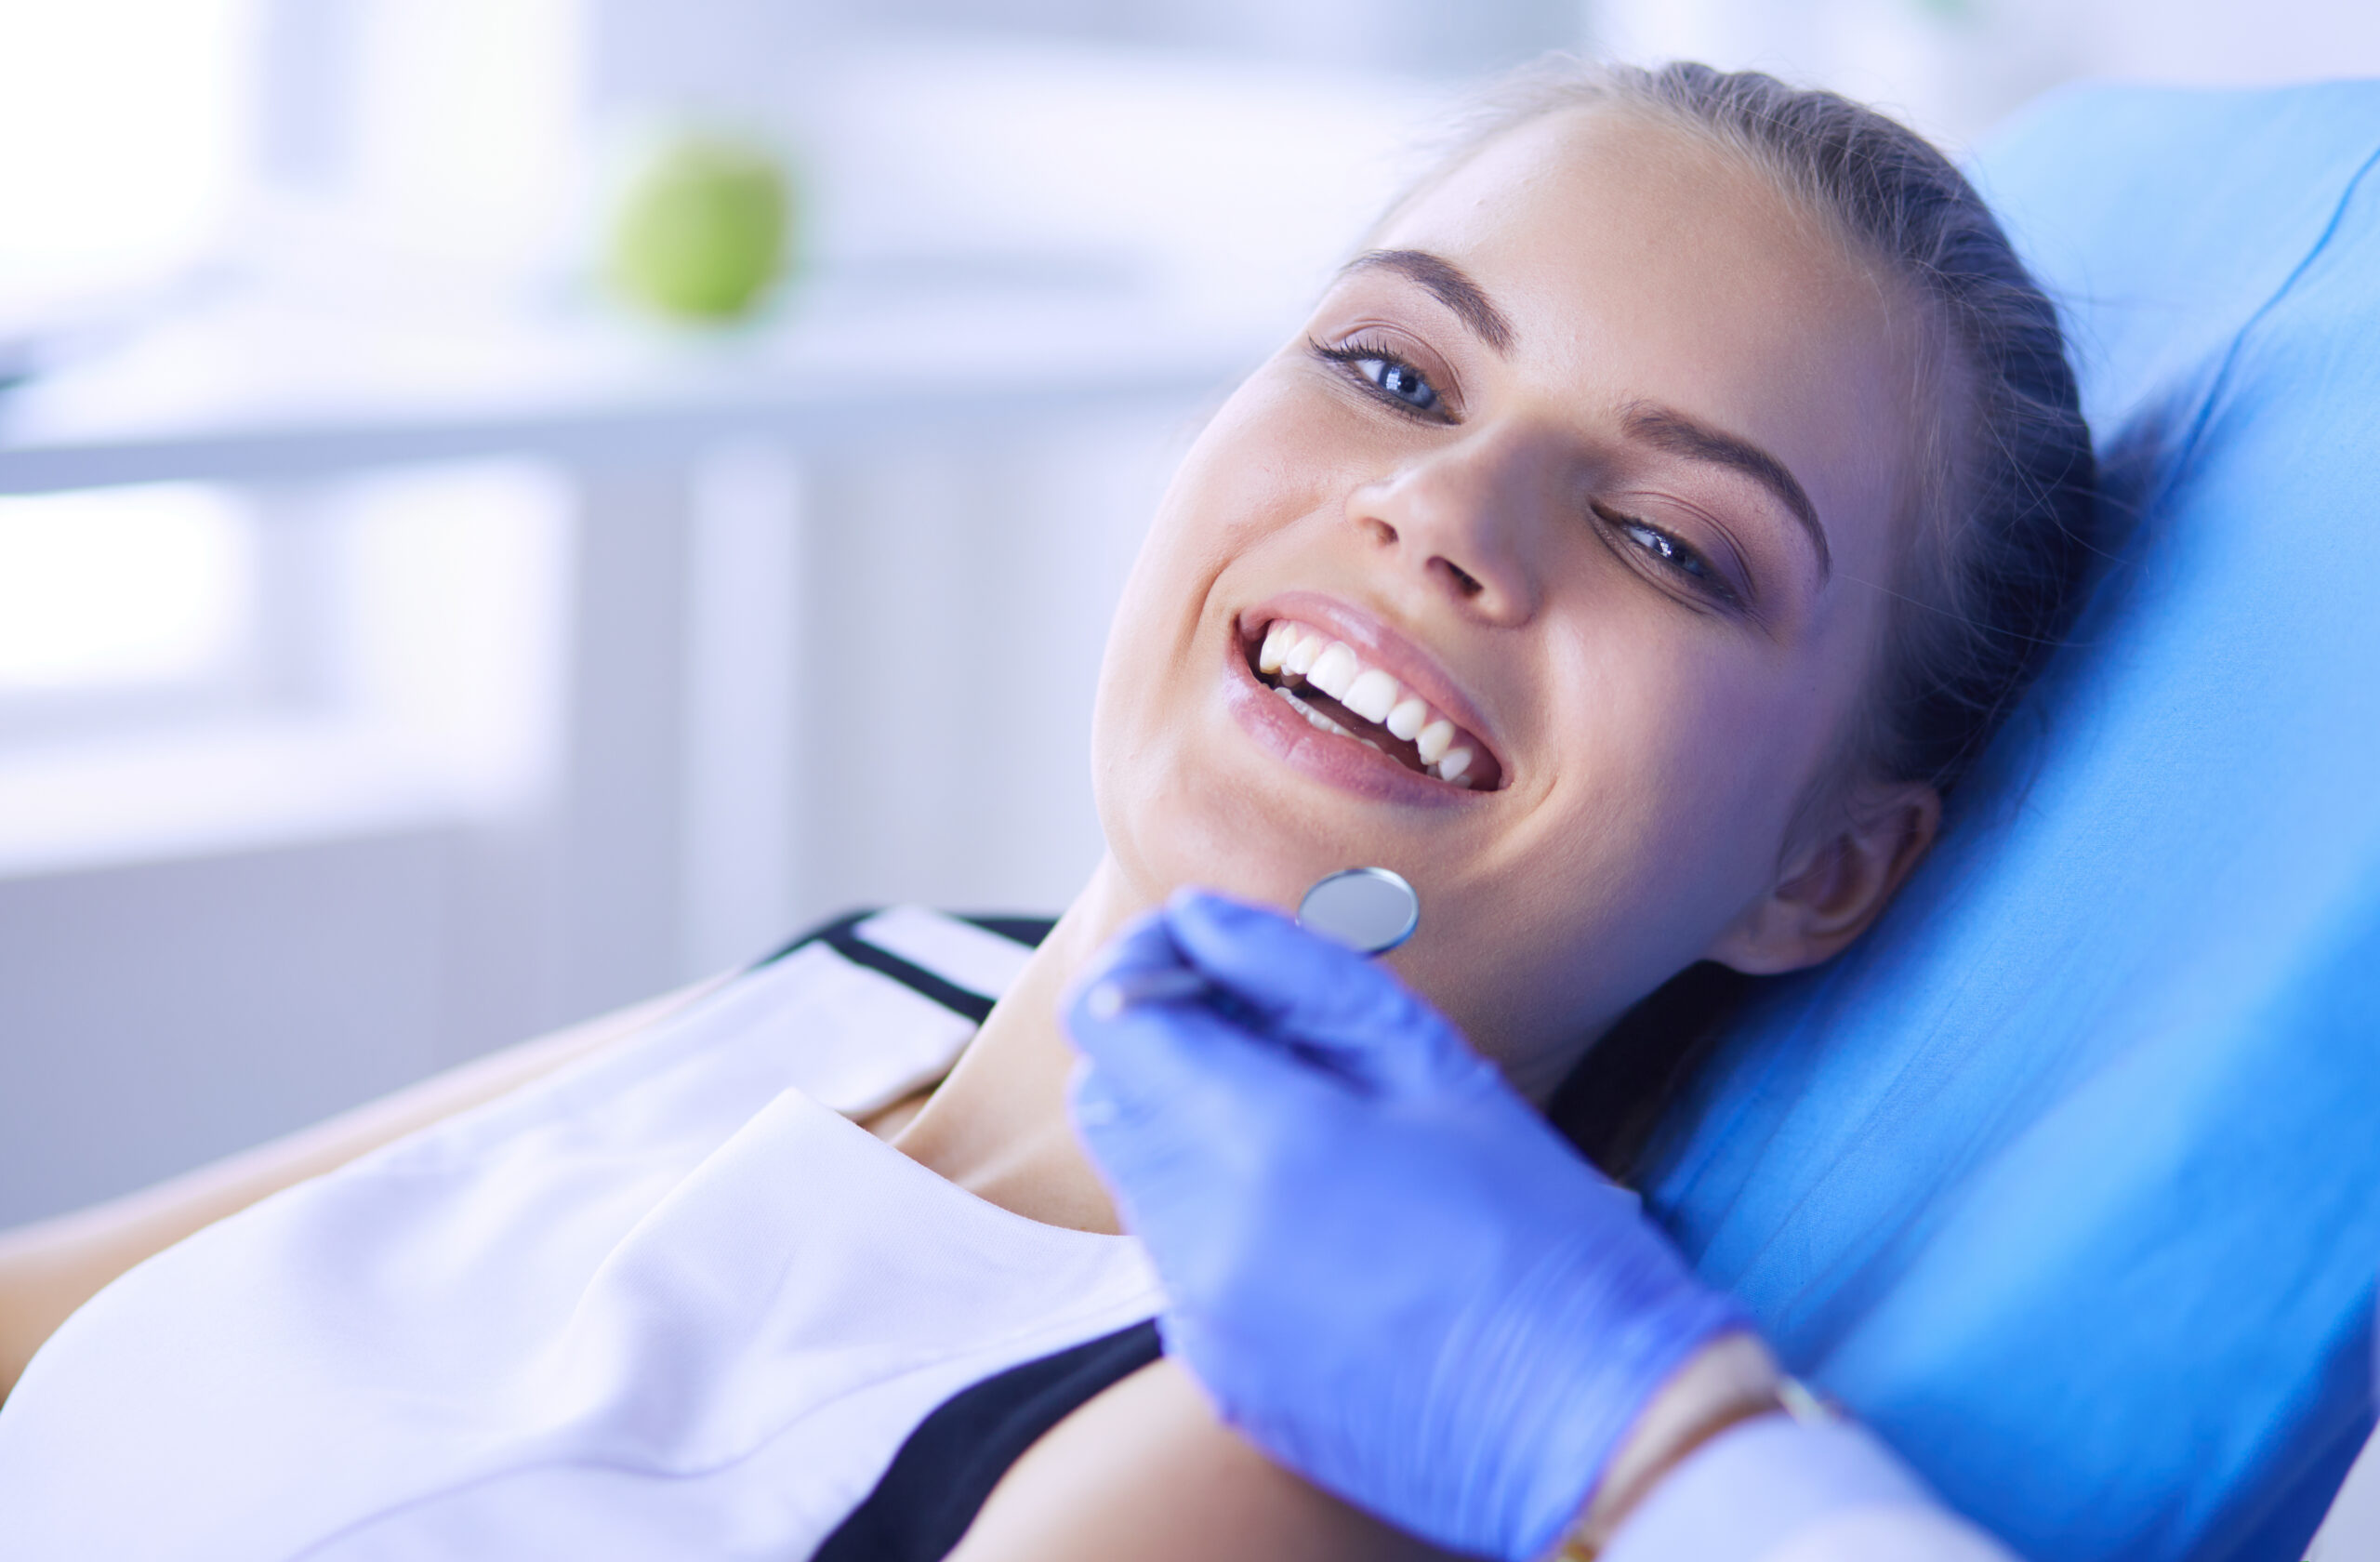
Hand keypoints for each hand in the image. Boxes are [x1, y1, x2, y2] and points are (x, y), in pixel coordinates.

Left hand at [1065, 890, 1746, 1561]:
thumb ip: (1297, 974)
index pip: (1108, 1017)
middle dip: (1163, 1049)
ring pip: (1139, 1183)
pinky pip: (1182, 1269)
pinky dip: (1225, 1225)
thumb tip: (1196, 916)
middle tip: (1274, 1042)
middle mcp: (1205, 1239)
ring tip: (1324, 1143)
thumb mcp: (1435, 1068)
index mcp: (1263, 1142)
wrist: (1601, 1423)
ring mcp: (1203, 1324)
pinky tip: (1335, 1235)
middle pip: (1106, 1098)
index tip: (1207, 961)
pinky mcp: (1220, 1383)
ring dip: (1196, 1137)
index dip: (1143, 967)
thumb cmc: (1545, 1231)